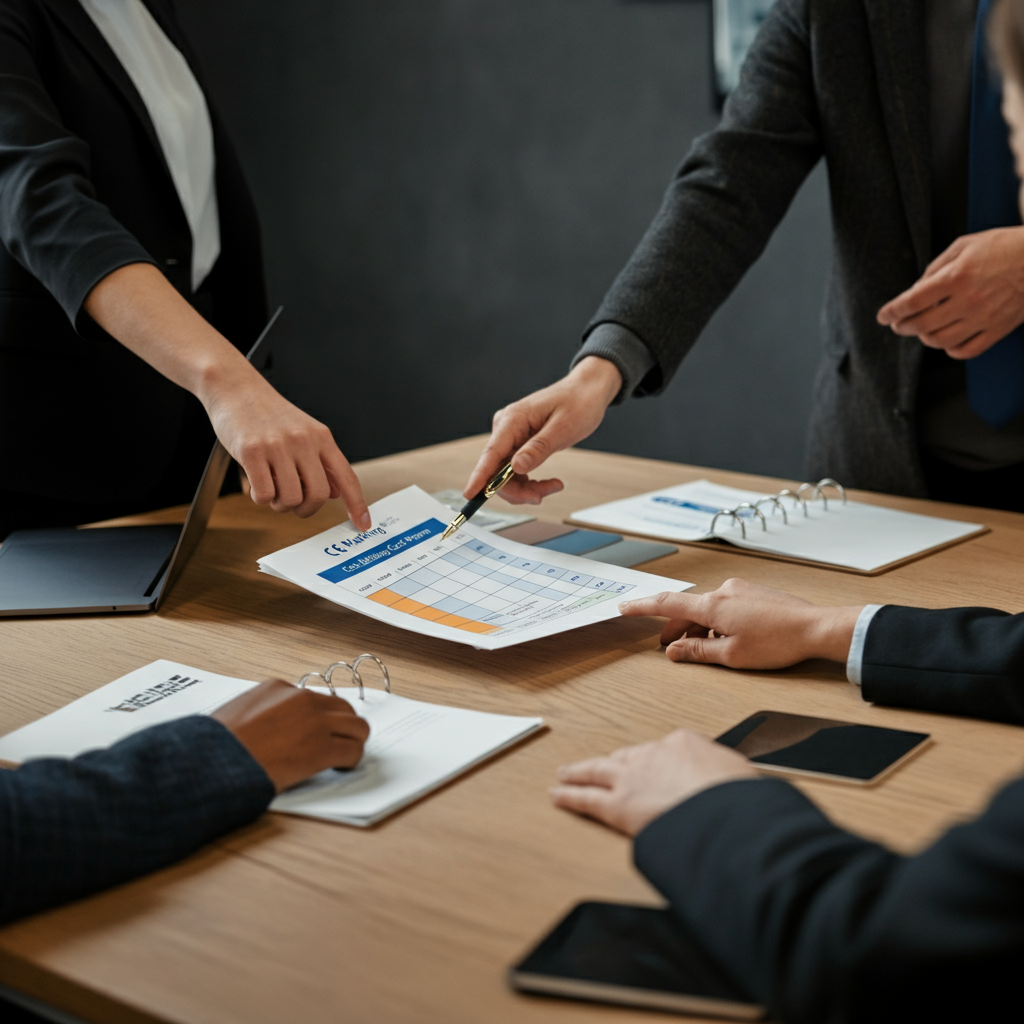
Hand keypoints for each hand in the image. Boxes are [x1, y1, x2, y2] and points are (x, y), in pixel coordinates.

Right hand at [203, 372, 367, 522]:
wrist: (236, 388)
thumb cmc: (269, 414)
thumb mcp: (304, 432)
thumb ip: (321, 462)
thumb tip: (337, 492)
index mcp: (321, 437)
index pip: (347, 477)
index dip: (357, 504)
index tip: (362, 524)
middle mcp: (304, 441)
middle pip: (318, 495)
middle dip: (306, 509)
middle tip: (293, 504)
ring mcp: (278, 445)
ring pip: (290, 499)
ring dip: (279, 504)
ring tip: (270, 487)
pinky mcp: (252, 451)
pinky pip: (264, 495)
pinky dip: (260, 497)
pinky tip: (254, 482)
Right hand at [212, 679, 369, 791]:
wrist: (211, 762)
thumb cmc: (214, 745)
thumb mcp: (235, 714)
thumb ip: (258, 713)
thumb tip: (266, 728)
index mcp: (278, 688)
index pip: (315, 698)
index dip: (318, 719)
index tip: (315, 732)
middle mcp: (301, 699)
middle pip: (343, 709)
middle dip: (342, 727)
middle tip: (335, 745)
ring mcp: (315, 722)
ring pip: (357, 727)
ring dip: (352, 742)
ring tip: (340, 759)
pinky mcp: (322, 749)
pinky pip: (353, 751)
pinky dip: (351, 761)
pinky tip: (338, 769)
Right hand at [463, 356, 621, 503]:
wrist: (587, 391)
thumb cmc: (578, 403)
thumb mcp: (563, 428)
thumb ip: (539, 448)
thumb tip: (516, 467)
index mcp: (513, 420)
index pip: (491, 454)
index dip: (480, 477)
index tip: (469, 494)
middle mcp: (506, 428)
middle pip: (496, 470)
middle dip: (517, 490)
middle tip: (542, 495)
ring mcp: (510, 437)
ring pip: (505, 475)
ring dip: (526, 489)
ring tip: (553, 486)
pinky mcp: (518, 444)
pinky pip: (514, 471)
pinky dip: (529, 483)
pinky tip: (548, 483)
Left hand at [551, 729, 756, 835]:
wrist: (726, 813)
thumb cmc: (740, 800)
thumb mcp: (742, 779)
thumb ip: (728, 780)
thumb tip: (738, 791)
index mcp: (684, 743)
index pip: (664, 750)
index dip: (656, 763)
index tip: (655, 770)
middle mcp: (653, 754)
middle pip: (627, 756)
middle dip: (615, 763)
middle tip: (603, 767)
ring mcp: (632, 777)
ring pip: (598, 770)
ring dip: (580, 772)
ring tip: (567, 773)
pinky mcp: (618, 805)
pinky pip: (586, 798)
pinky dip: (569, 796)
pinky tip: (557, 795)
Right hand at [618, 578, 860, 668]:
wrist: (816, 628)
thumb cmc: (777, 643)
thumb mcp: (731, 656)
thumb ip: (697, 651)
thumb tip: (673, 651)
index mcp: (713, 605)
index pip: (667, 604)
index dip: (642, 607)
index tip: (624, 607)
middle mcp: (723, 591)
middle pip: (687, 608)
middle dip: (674, 627)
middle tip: (667, 647)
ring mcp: (739, 590)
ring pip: (707, 608)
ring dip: (698, 626)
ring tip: (701, 648)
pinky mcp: (753, 593)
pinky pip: (724, 606)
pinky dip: (715, 621)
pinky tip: (727, 638)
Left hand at [876, 227, 1023, 357]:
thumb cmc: (1004, 246)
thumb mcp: (965, 245)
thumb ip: (936, 267)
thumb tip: (915, 290)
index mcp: (957, 277)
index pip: (912, 301)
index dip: (892, 311)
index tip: (882, 316)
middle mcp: (968, 300)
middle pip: (922, 325)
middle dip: (903, 326)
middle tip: (897, 323)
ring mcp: (984, 318)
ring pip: (940, 341)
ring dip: (924, 338)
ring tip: (921, 329)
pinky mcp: (999, 329)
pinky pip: (966, 350)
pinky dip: (950, 349)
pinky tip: (946, 340)